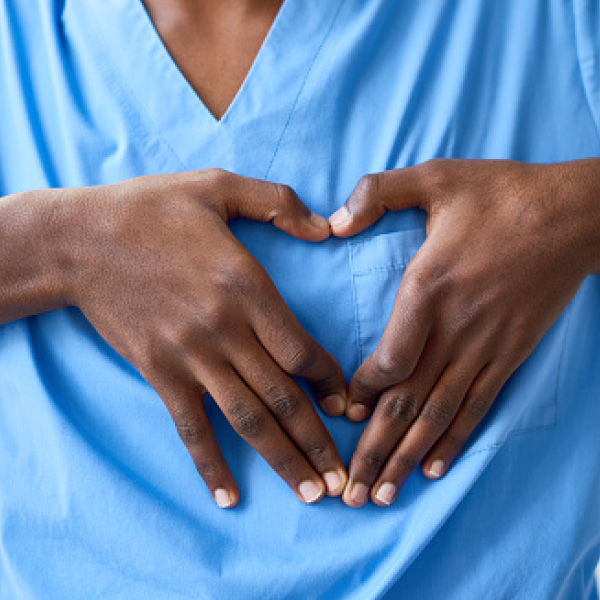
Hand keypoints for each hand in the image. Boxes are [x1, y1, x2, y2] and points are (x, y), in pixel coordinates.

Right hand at [62, 168, 347, 507]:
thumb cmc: (152, 209)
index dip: (331, 381)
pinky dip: (209, 465)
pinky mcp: (159, 372)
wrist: (80, 239)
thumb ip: (278, 203)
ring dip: (282, 460)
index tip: (347, 405)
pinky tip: (227, 497)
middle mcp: (224, 329)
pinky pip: (189, 428)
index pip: (302, 349)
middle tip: (345, 478)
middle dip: (318, 440)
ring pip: (247, 419)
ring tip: (311, 494)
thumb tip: (327, 228)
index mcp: (246, 286)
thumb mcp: (218, 186)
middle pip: (283, 396)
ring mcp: (189, 356)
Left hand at [329, 158, 599, 506]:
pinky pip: (478, 406)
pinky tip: (434, 469)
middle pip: (409, 402)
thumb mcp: (435, 177)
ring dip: (407, 458)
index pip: (389, 359)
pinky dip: (454, 441)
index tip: (342, 412)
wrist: (573, 215)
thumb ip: (377, 192)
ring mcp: (486, 347)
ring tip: (381, 495)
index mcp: (429, 288)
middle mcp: (456, 329)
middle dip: (375, 450)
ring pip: (439, 415)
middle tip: (348, 492)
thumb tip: (334, 223)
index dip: (362, 391)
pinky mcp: (510, 354)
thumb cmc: (500, 194)